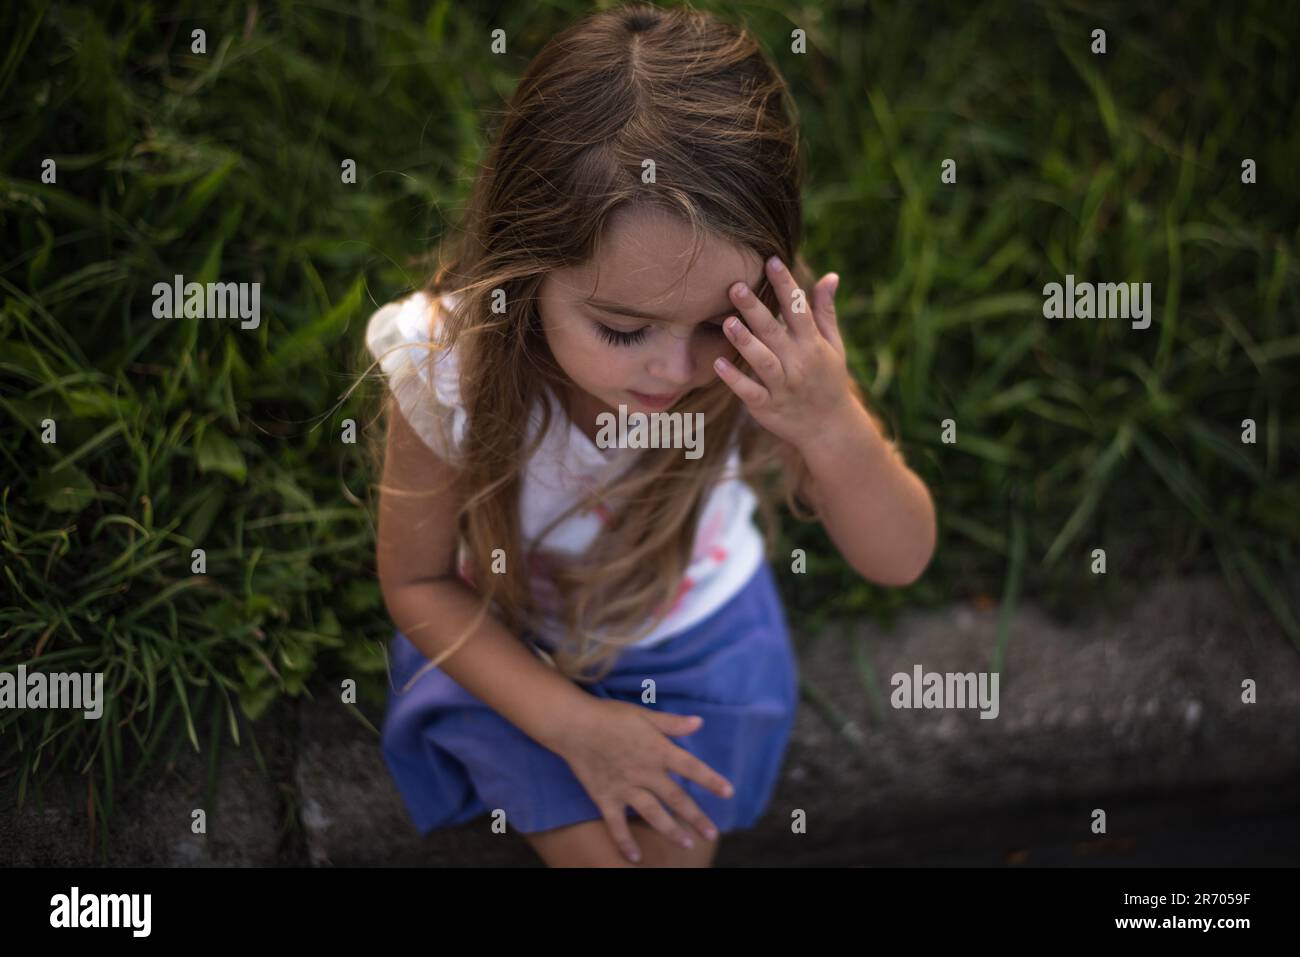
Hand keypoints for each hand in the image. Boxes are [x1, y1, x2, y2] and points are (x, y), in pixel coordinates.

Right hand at [550, 697, 734, 862]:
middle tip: (712, 835)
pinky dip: (625, 842)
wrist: (573, 724)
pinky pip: (616, 825)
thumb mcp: (644, 714)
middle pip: (676, 798)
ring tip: (687, 844)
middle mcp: (645, 772)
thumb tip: (700, 722)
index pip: (690, 768)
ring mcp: (625, 787)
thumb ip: (672, 723)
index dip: (710, 780)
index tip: (728, 793)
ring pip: (652, 814)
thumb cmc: (610, 715)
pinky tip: (635, 858)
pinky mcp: (605, 797)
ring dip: (671, 831)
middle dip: (696, 817)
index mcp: (657, 750)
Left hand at [714, 257, 857, 449]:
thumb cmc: (828, 379)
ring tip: (727, 322)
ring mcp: (783, 386)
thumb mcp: (834, 346)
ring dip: (745, 342)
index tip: (772, 261)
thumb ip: (825, 311)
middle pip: (774, 332)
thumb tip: (830, 275)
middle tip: (734, 286)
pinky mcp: (767, 407)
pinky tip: (718, 363)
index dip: (786, 285)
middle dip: (755, 309)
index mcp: (813, 344)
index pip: (799, 310)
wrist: (829, 429)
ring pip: (763, 361)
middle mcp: (798, 363)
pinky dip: (734, 379)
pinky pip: (750, 392)